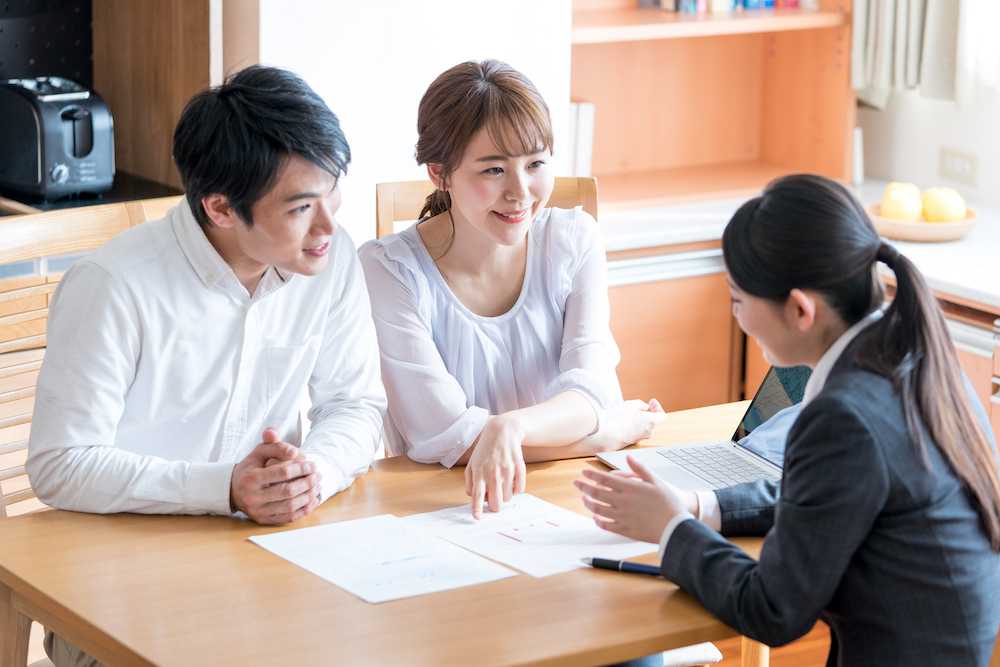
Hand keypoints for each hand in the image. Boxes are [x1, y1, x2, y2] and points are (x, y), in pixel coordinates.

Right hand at [230, 428, 321, 524]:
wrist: (233, 489)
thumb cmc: (251, 467)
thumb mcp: (260, 452)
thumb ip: (276, 446)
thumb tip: (294, 452)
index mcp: (251, 478)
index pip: (282, 473)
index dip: (301, 468)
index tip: (313, 465)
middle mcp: (252, 497)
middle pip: (288, 491)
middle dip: (307, 483)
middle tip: (318, 476)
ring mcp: (258, 511)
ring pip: (290, 506)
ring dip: (308, 496)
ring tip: (317, 486)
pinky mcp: (264, 520)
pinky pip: (288, 518)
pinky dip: (304, 510)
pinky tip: (313, 500)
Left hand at [464, 416, 526, 518]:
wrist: (502, 432)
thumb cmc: (485, 450)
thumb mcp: (472, 464)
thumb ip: (470, 483)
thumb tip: (474, 498)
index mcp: (479, 472)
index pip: (476, 495)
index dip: (477, 509)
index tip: (477, 518)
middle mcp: (492, 472)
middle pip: (495, 502)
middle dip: (495, 506)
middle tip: (495, 501)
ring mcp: (507, 470)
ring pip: (508, 498)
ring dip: (505, 496)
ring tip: (502, 485)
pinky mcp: (519, 467)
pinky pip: (519, 489)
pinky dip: (516, 490)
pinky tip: (511, 481)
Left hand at [573, 454, 695, 543]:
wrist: (676, 526)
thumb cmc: (669, 502)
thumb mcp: (656, 481)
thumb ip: (640, 469)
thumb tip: (628, 458)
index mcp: (629, 488)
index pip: (604, 479)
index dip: (591, 475)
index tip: (583, 472)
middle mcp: (623, 502)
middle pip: (597, 493)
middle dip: (584, 487)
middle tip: (577, 483)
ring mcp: (622, 516)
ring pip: (598, 509)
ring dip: (588, 503)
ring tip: (584, 498)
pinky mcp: (625, 530)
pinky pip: (607, 525)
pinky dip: (598, 521)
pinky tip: (595, 518)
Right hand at [586, 399, 665, 452]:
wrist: (603, 433)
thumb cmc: (617, 417)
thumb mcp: (631, 404)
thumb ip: (641, 405)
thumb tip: (644, 408)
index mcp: (651, 422)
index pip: (661, 416)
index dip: (657, 407)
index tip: (651, 401)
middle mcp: (647, 433)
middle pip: (651, 422)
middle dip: (646, 414)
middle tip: (638, 407)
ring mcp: (638, 439)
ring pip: (642, 428)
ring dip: (638, 420)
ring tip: (626, 413)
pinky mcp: (628, 443)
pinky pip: (633, 433)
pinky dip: (630, 427)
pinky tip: (620, 421)